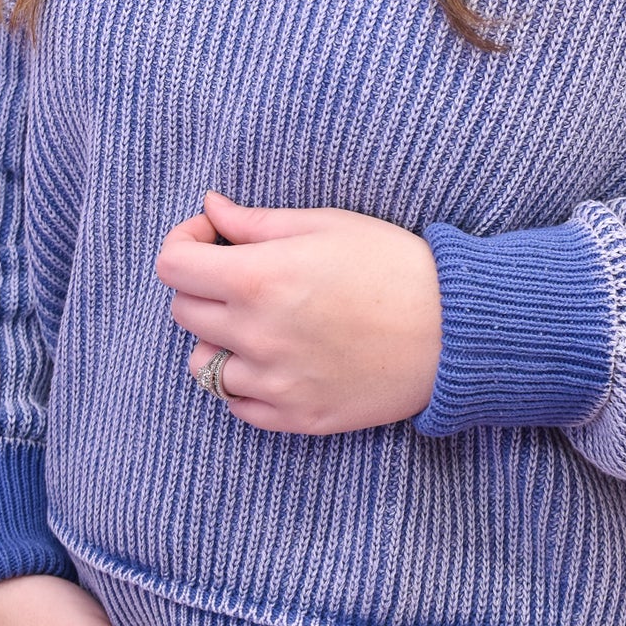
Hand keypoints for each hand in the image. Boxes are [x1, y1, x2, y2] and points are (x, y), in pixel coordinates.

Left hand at [154, 189, 443, 433]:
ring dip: (218, 337)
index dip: (185, 241)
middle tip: (244, 271)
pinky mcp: (295, 417)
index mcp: (260, 279)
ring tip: (262, 320)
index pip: (173, 266)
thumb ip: (256, 222)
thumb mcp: (326, 225)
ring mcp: (274, 383)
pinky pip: (236, 403)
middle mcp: (257, 335)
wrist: (453, 330)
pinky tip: (277, 356)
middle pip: (183, 311)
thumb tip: (211, 208)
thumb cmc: (393, 265)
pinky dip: (243, 380)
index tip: (213, 236)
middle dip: (203, 284)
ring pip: (201, 363)